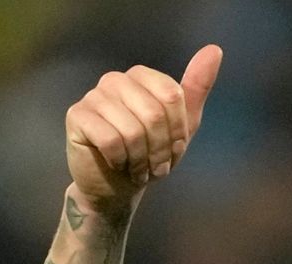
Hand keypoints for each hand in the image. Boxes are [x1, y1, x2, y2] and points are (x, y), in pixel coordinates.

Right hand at [64, 46, 221, 219]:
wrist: (116, 185)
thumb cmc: (149, 154)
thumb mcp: (181, 125)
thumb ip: (196, 88)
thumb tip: (214, 50)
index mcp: (142, 76)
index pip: (172, 96)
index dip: (177, 131)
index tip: (174, 150)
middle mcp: (116, 80)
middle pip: (153, 114)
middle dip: (160, 150)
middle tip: (155, 166)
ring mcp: (94, 96)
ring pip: (132, 131)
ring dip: (141, 160)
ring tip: (138, 168)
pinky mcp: (77, 116)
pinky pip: (111, 141)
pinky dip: (120, 161)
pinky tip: (118, 165)